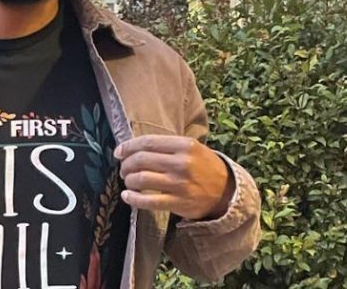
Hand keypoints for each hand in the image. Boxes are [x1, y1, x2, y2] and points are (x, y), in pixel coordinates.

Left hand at [114, 135, 233, 219]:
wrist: (227, 192)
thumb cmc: (204, 167)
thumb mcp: (191, 148)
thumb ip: (166, 146)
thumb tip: (133, 148)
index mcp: (184, 145)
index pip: (147, 142)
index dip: (128, 147)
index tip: (119, 152)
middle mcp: (182, 163)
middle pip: (141, 160)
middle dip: (126, 165)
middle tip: (123, 169)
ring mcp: (180, 184)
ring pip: (141, 179)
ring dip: (128, 180)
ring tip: (128, 181)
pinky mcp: (178, 202)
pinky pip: (148, 201)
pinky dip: (133, 198)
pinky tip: (127, 196)